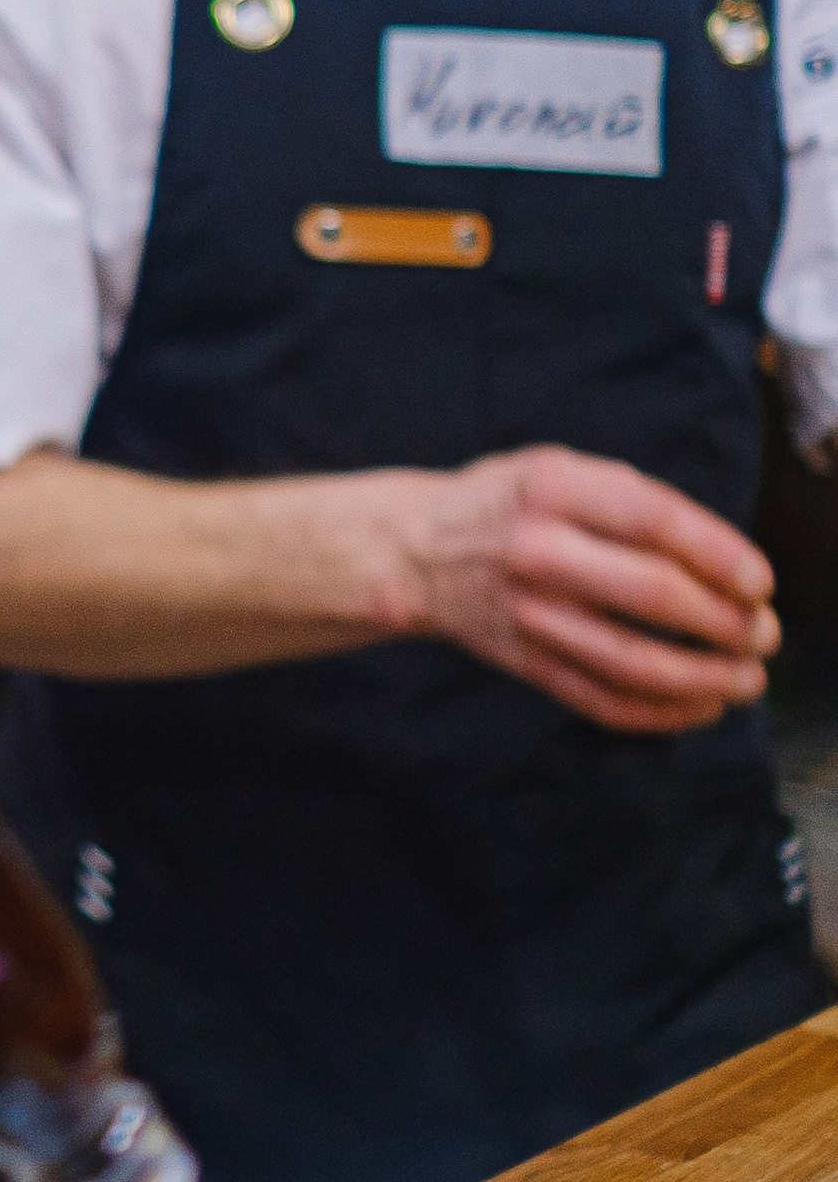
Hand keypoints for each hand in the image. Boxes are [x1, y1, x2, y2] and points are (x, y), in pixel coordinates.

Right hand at [395, 443, 778, 731]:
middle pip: (650, 593)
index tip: (761, 583)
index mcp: (552, 488)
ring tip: (747, 680)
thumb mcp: (560, 469)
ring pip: (631, 661)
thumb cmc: (511, 504)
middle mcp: (535, 550)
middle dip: (725, 621)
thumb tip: (727, 564)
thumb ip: (634, 502)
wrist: (417, 550)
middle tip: (764, 633)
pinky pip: (600, 700)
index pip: (653, 521)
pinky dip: (660, 713)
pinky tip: (700, 705)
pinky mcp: (522, 662)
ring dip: (704, 678)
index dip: (720, 555)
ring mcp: (526, 613)